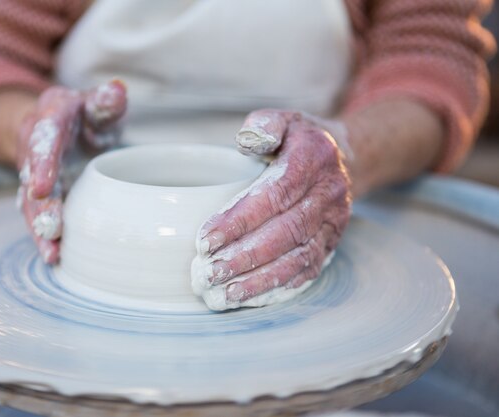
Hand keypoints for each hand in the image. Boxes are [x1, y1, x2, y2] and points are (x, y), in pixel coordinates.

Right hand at [17, 80, 126, 262]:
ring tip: (51, 254)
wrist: (59, 124)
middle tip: (52, 230)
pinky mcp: (40, 195)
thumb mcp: (96, 102)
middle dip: (41, 206)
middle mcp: (35, 148)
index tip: (40, 187)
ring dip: (40, 229)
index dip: (42, 163)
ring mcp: (34, 173)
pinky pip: (38, 215)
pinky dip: (44, 236)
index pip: (44, 139)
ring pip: (31, 203)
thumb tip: (117, 91)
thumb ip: (105, 100)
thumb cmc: (84, 114)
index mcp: (50, 118)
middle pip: (33, 178)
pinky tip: (54, 257)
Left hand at [193, 109, 351, 308]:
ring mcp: (333, 224)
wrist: (343, 160)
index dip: (239, 220)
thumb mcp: (283, 120)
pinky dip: (276, 289)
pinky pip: (306, 273)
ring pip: (296, 259)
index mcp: (312, 159)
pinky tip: (247, 299)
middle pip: (285, 233)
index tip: (205, 240)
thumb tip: (246, 141)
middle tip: (207, 274)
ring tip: (222, 294)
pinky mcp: (330, 246)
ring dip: (258, 281)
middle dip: (244, 258)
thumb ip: (264, 126)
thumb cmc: (298, 141)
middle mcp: (328, 194)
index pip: (274, 194)